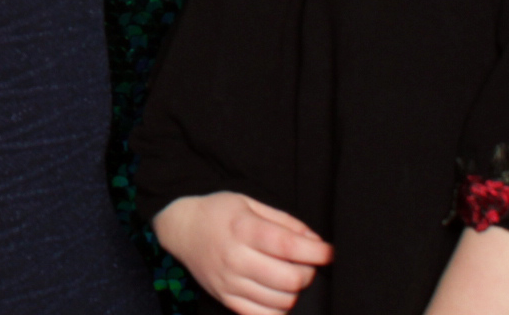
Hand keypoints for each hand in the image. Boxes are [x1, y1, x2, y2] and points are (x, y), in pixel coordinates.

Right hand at [155, 192, 332, 314]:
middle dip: (308, 272)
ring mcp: (229, 282)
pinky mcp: (226, 298)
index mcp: (242, 228)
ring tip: (288, 276)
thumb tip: (315, 241)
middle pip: (290, 278)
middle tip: (305, 263)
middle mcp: (235, 257)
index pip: (288, 246)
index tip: (328, 252)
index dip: (316, 252)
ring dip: (294, 290)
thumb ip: (284, 221)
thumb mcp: (249, 204)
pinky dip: (278, 308)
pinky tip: (276, 293)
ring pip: (281, 300)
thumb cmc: (217, 214)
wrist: (180, 229)